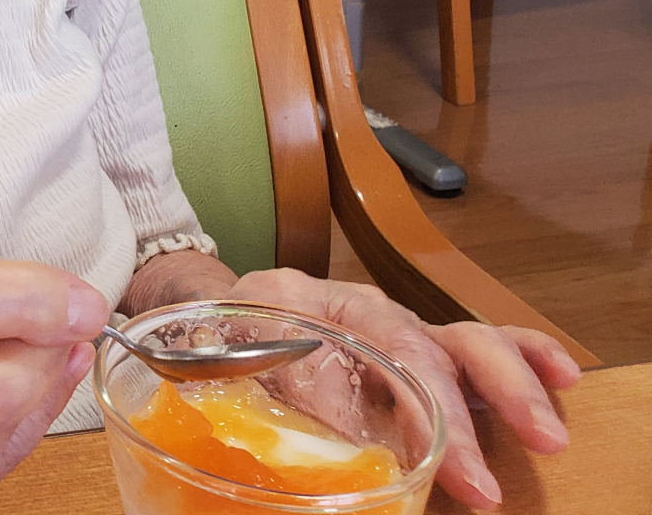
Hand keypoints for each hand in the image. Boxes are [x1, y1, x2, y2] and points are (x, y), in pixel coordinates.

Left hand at [227, 268, 579, 509]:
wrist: (208, 311)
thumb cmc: (221, 336)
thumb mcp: (225, 355)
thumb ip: (266, 386)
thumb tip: (322, 434)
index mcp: (317, 304)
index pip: (391, 344)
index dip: (431, 405)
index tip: (459, 464)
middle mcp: (367, 311)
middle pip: (439, 339)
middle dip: (489, 397)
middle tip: (523, 453)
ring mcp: (394, 328)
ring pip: (466, 339)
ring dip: (515, 385)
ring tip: (549, 432)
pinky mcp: (413, 351)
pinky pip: (471, 344)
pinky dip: (520, 355)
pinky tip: (559, 375)